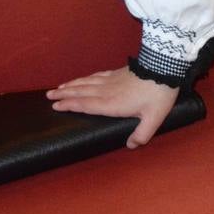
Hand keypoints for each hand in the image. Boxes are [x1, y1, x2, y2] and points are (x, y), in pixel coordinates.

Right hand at [47, 66, 178, 147]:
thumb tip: (131, 146)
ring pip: (86, 82)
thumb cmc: (159, 94)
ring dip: (71, 85)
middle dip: (64, 94)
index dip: (70, 105)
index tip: (55, 106)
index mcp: (111, 104)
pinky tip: (82, 78)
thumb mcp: (154, 118)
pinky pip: (96, 75)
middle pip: (81, 92)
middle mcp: (107, 91)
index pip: (85, 105)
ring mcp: (111, 80)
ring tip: (58, 87)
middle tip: (48, 95)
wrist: (165, 68)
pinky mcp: (118, 72)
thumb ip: (142, 134)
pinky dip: (86, 77)